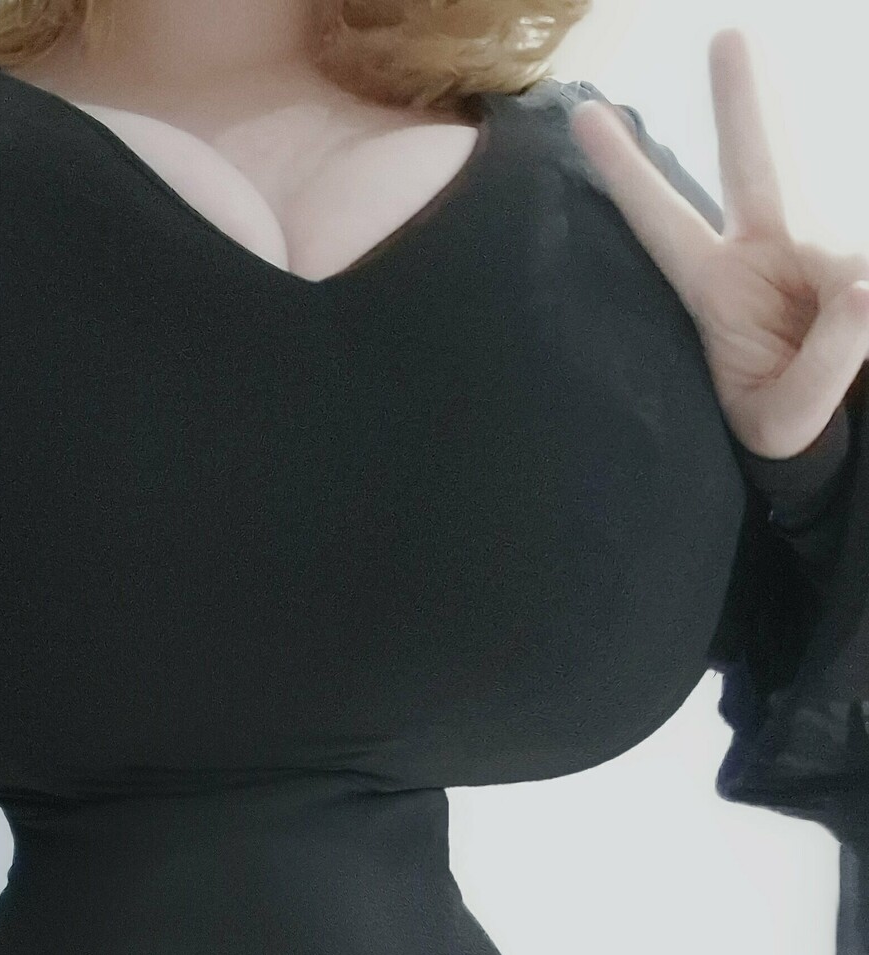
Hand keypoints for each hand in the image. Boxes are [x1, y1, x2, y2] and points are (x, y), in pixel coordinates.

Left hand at [570, 27, 868, 459]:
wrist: (835, 443)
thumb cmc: (787, 433)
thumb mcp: (789, 416)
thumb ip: (823, 361)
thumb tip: (863, 287)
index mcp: (717, 290)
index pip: (664, 225)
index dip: (627, 175)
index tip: (585, 120)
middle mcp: (763, 255)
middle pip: (751, 165)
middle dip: (741, 103)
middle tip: (727, 37)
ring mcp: (818, 251)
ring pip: (846, 254)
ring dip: (850, 303)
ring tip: (844, 330)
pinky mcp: (857, 261)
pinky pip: (866, 278)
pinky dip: (865, 304)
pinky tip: (855, 313)